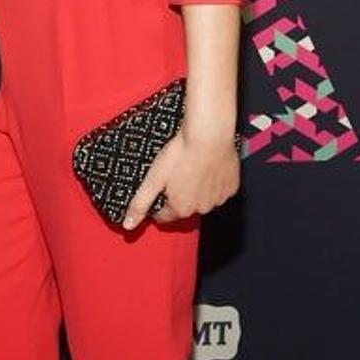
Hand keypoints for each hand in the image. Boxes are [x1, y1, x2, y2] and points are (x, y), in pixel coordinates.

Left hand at [122, 125, 239, 230]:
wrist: (209, 134)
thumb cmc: (181, 153)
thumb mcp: (153, 178)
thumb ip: (140, 204)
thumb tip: (128, 225)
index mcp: (181, 209)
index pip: (164, 216)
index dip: (158, 204)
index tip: (158, 188)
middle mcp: (202, 208)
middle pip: (185, 207)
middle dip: (178, 195)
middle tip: (175, 173)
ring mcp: (219, 198)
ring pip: (203, 198)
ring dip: (197, 189)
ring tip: (191, 168)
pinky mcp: (232, 186)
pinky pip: (220, 189)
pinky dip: (214, 182)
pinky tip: (207, 167)